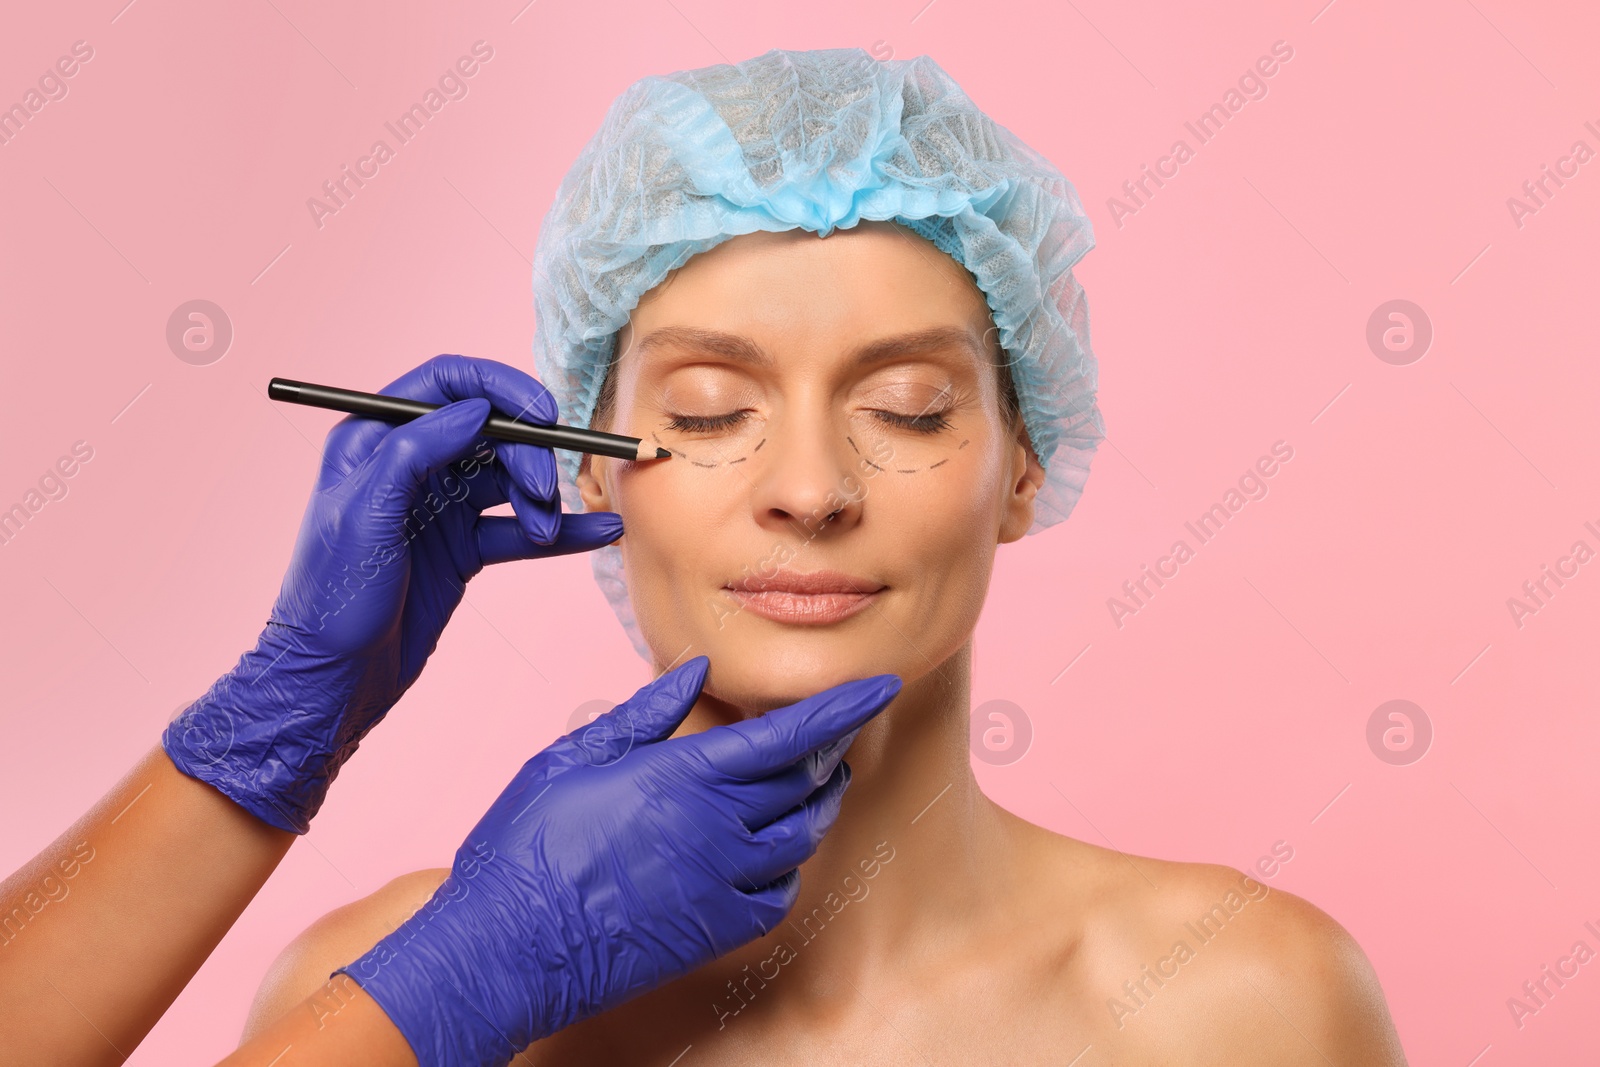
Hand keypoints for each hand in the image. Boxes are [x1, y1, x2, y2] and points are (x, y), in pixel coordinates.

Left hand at [163, 355, 620, 832]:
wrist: (335, 679)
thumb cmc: (332, 597)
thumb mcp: (365, 513)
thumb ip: (415, 451)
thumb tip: (475, 409)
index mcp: (375, 439)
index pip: (445, 383)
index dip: (499, 387)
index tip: (542, 413)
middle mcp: (410, 464)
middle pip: (490, 431)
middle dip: (527, 454)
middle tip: (543, 492)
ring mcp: (439, 507)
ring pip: (509, 480)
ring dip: (541, 498)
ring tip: (548, 530)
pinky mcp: (463, 548)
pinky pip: (519, 528)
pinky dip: (560, 532)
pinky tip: (597, 533)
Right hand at [337, 655, 900, 1065]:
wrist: (504, 948)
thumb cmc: (528, 844)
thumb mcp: (573, 758)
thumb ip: (644, 715)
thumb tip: (694, 671)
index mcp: (682, 775)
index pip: (786, 733)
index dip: (840, 709)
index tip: (880, 686)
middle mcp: (715, 827)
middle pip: (804, 781)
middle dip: (830, 751)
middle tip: (835, 734)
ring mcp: (721, 883)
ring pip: (801, 836)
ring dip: (817, 805)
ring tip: (816, 784)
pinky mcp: (717, 931)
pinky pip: (779, 893)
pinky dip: (786, 866)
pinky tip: (769, 850)